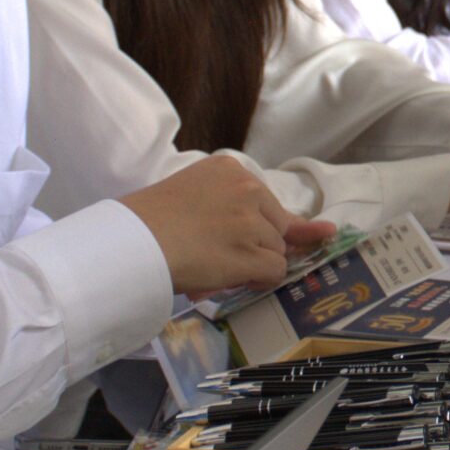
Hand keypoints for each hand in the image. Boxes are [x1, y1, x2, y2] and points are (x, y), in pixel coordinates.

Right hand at [122, 157, 334, 297]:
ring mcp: (252, 221)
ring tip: (214, 264)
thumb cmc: (148, 221)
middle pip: (275, 226)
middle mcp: (247, 189)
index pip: (265, 200)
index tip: (283, 232)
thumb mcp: (194, 194)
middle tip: (221, 254)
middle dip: (257, 244)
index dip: (264, 224)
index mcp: (229, 168)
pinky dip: (260, 280)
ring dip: (254, 263)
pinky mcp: (251, 253)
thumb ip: (235, 204)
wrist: (131, 242)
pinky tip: (236, 278)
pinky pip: (275, 271)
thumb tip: (318, 230)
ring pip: (276, 251)